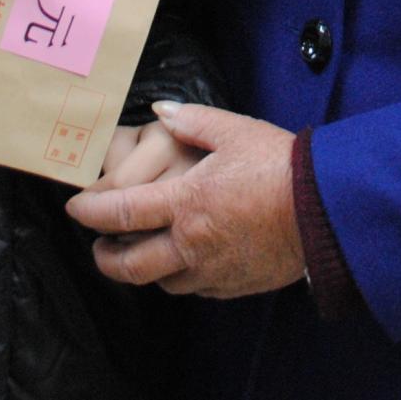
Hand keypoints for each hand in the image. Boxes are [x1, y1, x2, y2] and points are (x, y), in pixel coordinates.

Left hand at [64, 102, 302, 297]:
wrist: (325, 209)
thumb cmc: (279, 165)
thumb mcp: (234, 130)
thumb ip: (191, 120)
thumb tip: (158, 111)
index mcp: (185, 202)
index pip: (120, 213)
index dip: (89, 211)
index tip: (75, 208)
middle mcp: (191, 243)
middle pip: (129, 265)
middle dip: (105, 258)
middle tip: (99, 246)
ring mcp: (211, 269)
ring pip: (160, 281)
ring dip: (143, 269)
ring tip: (142, 253)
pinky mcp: (233, 284)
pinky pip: (194, 288)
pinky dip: (181, 276)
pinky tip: (186, 260)